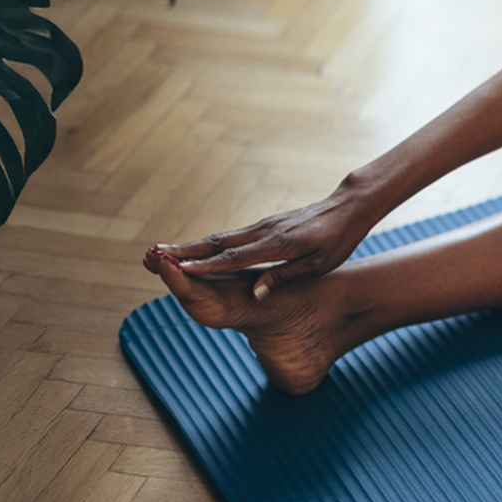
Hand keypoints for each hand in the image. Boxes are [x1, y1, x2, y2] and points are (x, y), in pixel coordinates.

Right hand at [152, 188, 373, 300]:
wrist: (348, 207)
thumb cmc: (338, 240)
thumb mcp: (319, 266)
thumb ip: (285, 277)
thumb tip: (255, 294)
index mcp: (278, 245)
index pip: (234, 259)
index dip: (204, 266)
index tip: (176, 271)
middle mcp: (265, 232)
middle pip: (219, 244)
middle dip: (185, 252)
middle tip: (152, 257)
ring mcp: (263, 226)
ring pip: (222, 238)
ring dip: (192, 245)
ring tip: (162, 251)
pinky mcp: (265, 224)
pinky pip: (232, 236)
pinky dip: (210, 242)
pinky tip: (196, 248)